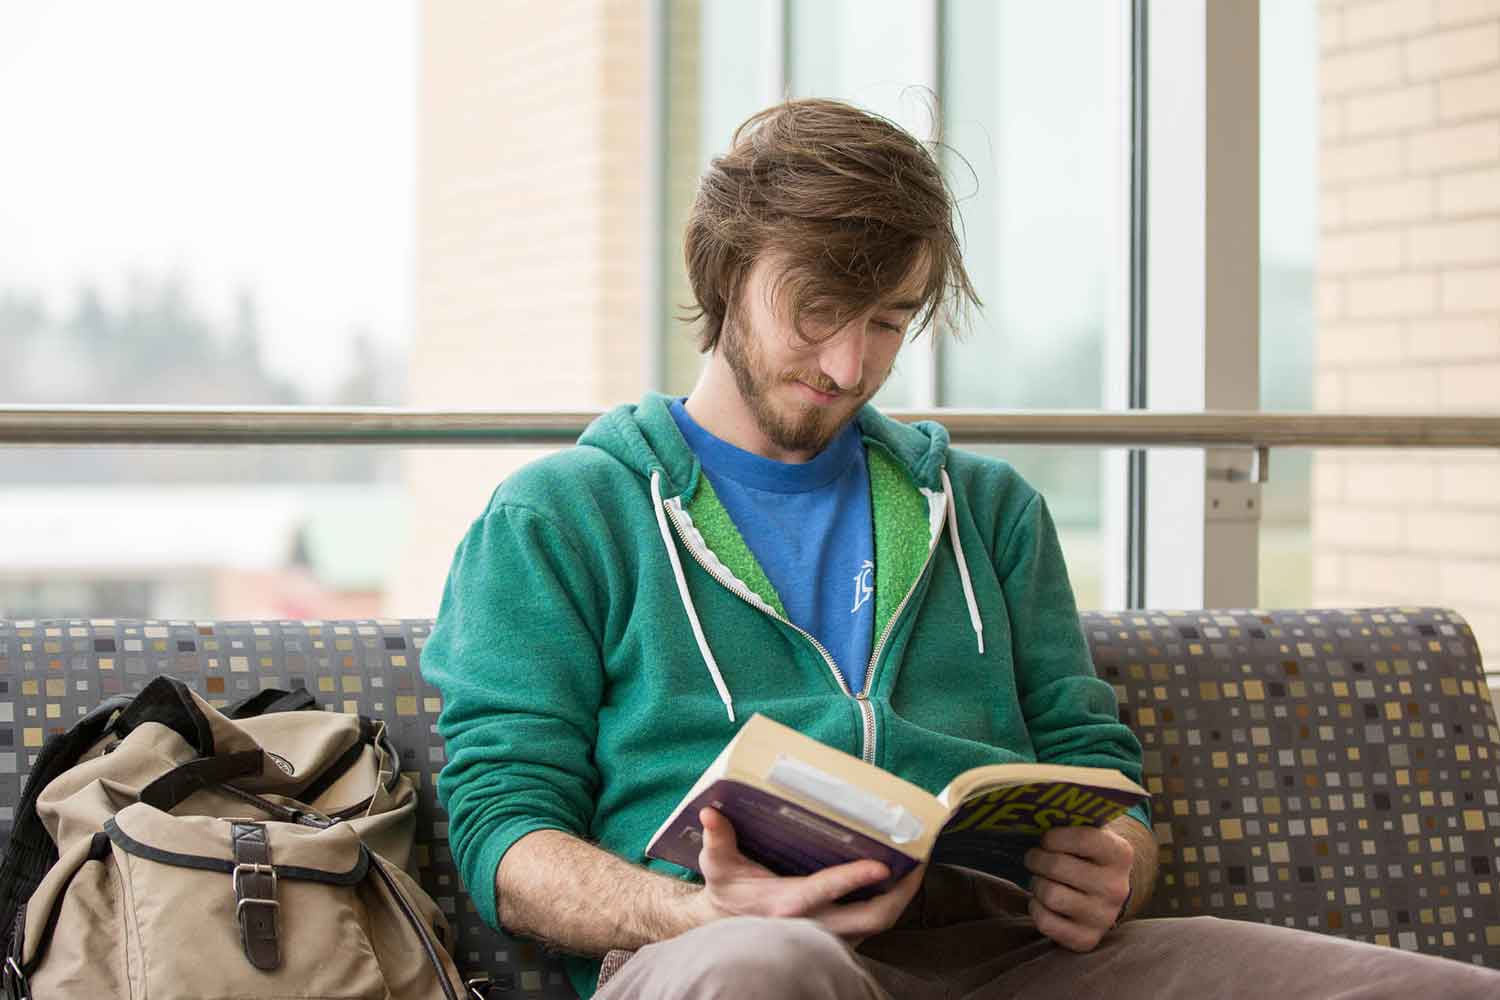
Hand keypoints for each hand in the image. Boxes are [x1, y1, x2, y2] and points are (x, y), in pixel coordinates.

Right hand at [685, 807, 924, 946]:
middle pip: (873, 917)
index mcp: (787, 906)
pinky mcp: (838, 941)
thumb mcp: (718, 866)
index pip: (827, 891)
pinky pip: (874, 926)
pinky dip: (890, 904)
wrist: (726, 933)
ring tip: (918, 864)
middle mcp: (814, 927)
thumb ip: (717, 839)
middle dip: (902, 891)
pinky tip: (899, 881)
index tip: (882, 862)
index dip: (856, 877)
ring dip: (902, 897)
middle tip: (920, 859)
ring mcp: (830, 938)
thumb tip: (711, 812)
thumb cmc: (727, 894)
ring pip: (878, 925)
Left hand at [1022, 825, 1132, 951]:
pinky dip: (1036, 908)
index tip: (1046, 838)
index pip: (1082, 838)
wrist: (1106, 895)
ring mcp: (1103, 917)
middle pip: (1056, 867)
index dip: (1054, 836)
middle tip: (1034, 857)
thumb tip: (1034, 805)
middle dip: (1036, 858)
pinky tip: (1043, 901)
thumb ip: (1071, 820)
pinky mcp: (1087, 939)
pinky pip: (1045, 921)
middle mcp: (1117, 887)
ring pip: (1049, 894)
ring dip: (1036, 883)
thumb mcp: (1089, 833)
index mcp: (1120, 854)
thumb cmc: (1087, 855)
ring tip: (1040, 878)